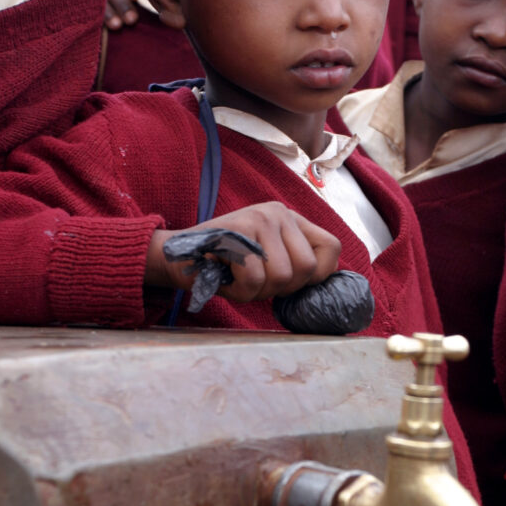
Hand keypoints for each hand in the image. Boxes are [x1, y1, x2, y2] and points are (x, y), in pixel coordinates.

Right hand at [144, 202, 340, 299]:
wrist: (175, 258)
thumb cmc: (223, 265)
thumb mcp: (266, 258)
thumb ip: (293, 263)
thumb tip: (323, 288)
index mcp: (289, 218)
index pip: (331, 248)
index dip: (318, 276)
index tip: (291, 284)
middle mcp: (277, 213)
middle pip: (306, 269)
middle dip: (281, 289)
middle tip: (254, 281)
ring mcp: (256, 220)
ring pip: (281, 277)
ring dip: (257, 291)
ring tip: (237, 278)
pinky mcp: (235, 233)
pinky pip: (254, 279)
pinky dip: (238, 292)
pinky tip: (225, 279)